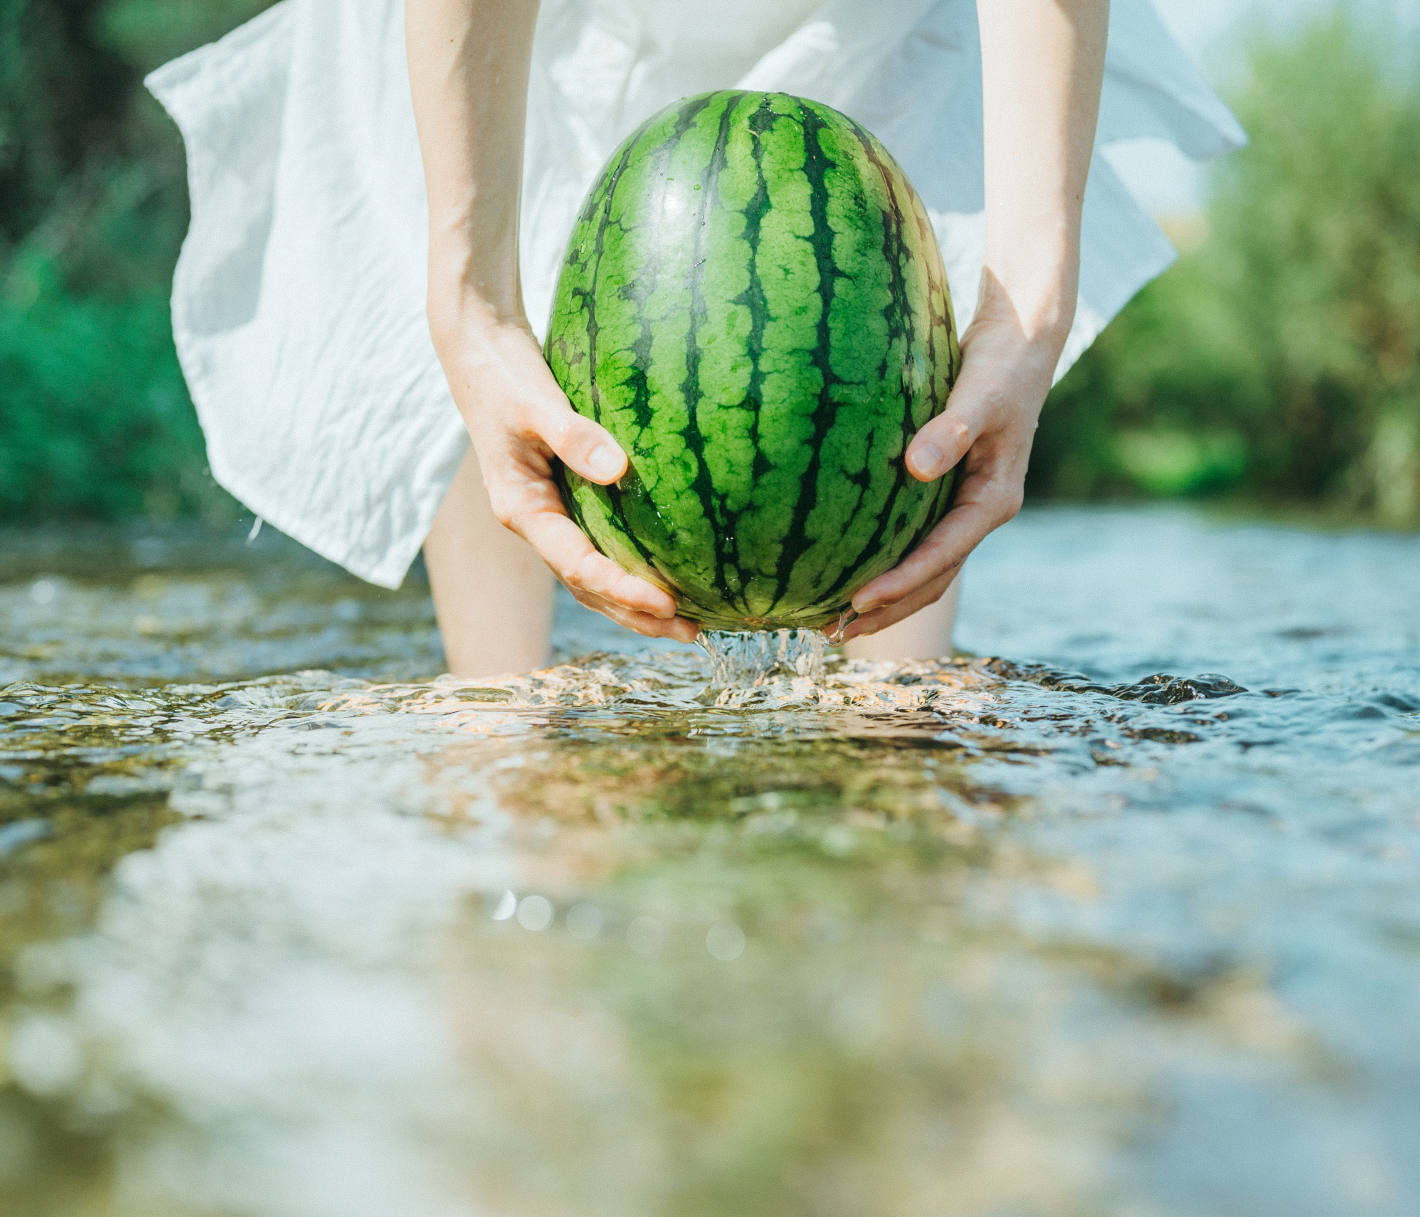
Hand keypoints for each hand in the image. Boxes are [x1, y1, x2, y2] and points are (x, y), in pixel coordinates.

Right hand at [430, 303, 699, 642]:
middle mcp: (536, 521)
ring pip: (594, 572)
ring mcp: (550, 512)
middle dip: (636, 615)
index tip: (666, 602)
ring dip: (635, 600)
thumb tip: (619, 468)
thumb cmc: (503, 374)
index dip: (623, 589)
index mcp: (522, 510)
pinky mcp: (566, 495)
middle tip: (690, 633)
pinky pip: (602, 542)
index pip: (578, 567)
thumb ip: (573, 435)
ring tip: (687, 620)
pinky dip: (632, 563)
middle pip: (588, 586)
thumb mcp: (535, 402)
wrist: (479, 348)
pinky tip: (670, 567)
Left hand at [839, 281, 1067, 641]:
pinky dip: (884, 562)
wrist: (1018, 344)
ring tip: (833, 621)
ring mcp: (963, 507)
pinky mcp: (946, 494)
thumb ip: (953, 430)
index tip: (857, 601)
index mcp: (993, 502)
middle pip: (932, 580)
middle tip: (834, 634)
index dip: (900, 583)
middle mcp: (979, 513)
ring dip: (885, 598)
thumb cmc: (1000, 366)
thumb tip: (918, 466)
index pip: (942, 557)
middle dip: (887, 610)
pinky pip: (913, 541)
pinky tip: (845, 568)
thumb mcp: (980, 395)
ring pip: (924, 569)